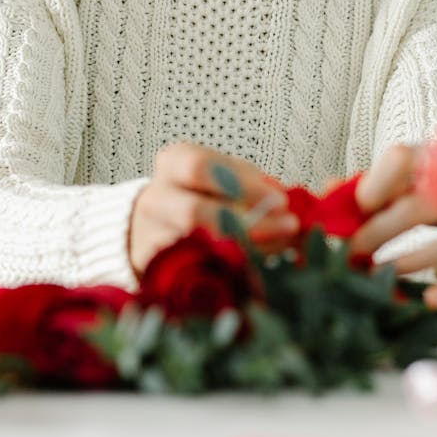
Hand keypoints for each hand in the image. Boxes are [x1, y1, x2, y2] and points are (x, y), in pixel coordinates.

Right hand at [128, 142, 298, 276]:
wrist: (150, 225)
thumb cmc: (195, 194)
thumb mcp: (219, 177)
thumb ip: (249, 182)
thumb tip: (280, 196)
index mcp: (174, 162)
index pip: (203, 168)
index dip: (244, 184)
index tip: (280, 201)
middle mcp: (156, 197)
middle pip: (193, 212)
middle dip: (246, 222)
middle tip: (286, 226)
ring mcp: (151, 236)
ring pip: (194, 249)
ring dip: (242, 251)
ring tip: (279, 250)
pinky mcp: (155, 269)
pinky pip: (192, 274)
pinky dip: (228, 272)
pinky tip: (257, 270)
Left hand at [351, 144, 436, 309]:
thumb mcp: (409, 179)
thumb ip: (372, 186)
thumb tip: (329, 191)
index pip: (402, 159)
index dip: (375, 183)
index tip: (359, 206)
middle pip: (421, 206)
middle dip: (379, 232)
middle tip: (352, 253)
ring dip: (415, 260)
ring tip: (383, 272)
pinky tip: (431, 298)